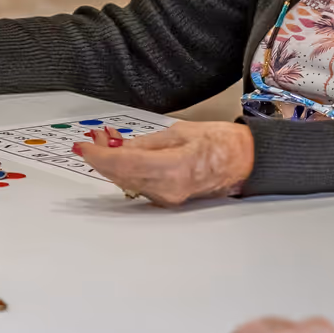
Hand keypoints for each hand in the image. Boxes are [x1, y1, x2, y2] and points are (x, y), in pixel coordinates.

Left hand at [74, 121, 253, 205]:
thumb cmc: (225, 143)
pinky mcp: (169, 199)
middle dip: (102, 157)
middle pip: (122, 176)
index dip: (99, 156)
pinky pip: (139, 185)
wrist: (248, 163)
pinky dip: (127, 171)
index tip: (85, 146)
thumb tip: (120, 147)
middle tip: (92, 139)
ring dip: (113, 164)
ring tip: (106, 142)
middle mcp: (168, 190)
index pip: (124, 165)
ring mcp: (169, 198)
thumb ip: (148, 143)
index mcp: (174, 169)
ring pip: (128, 182)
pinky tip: (123, 156)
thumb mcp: (182, 132)